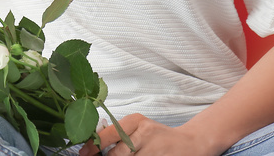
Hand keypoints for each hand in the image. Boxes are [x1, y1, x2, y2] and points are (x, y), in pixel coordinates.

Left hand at [79, 114, 223, 155]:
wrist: (190, 144)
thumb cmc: (158, 137)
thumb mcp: (139, 128)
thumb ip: (119, 134)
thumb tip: (93, 145)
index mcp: (136, 121)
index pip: (109, 133)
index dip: (93, 145)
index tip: (83, 152)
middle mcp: (144, 133)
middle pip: (116, 153)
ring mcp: (152, 148)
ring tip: (127, 155)